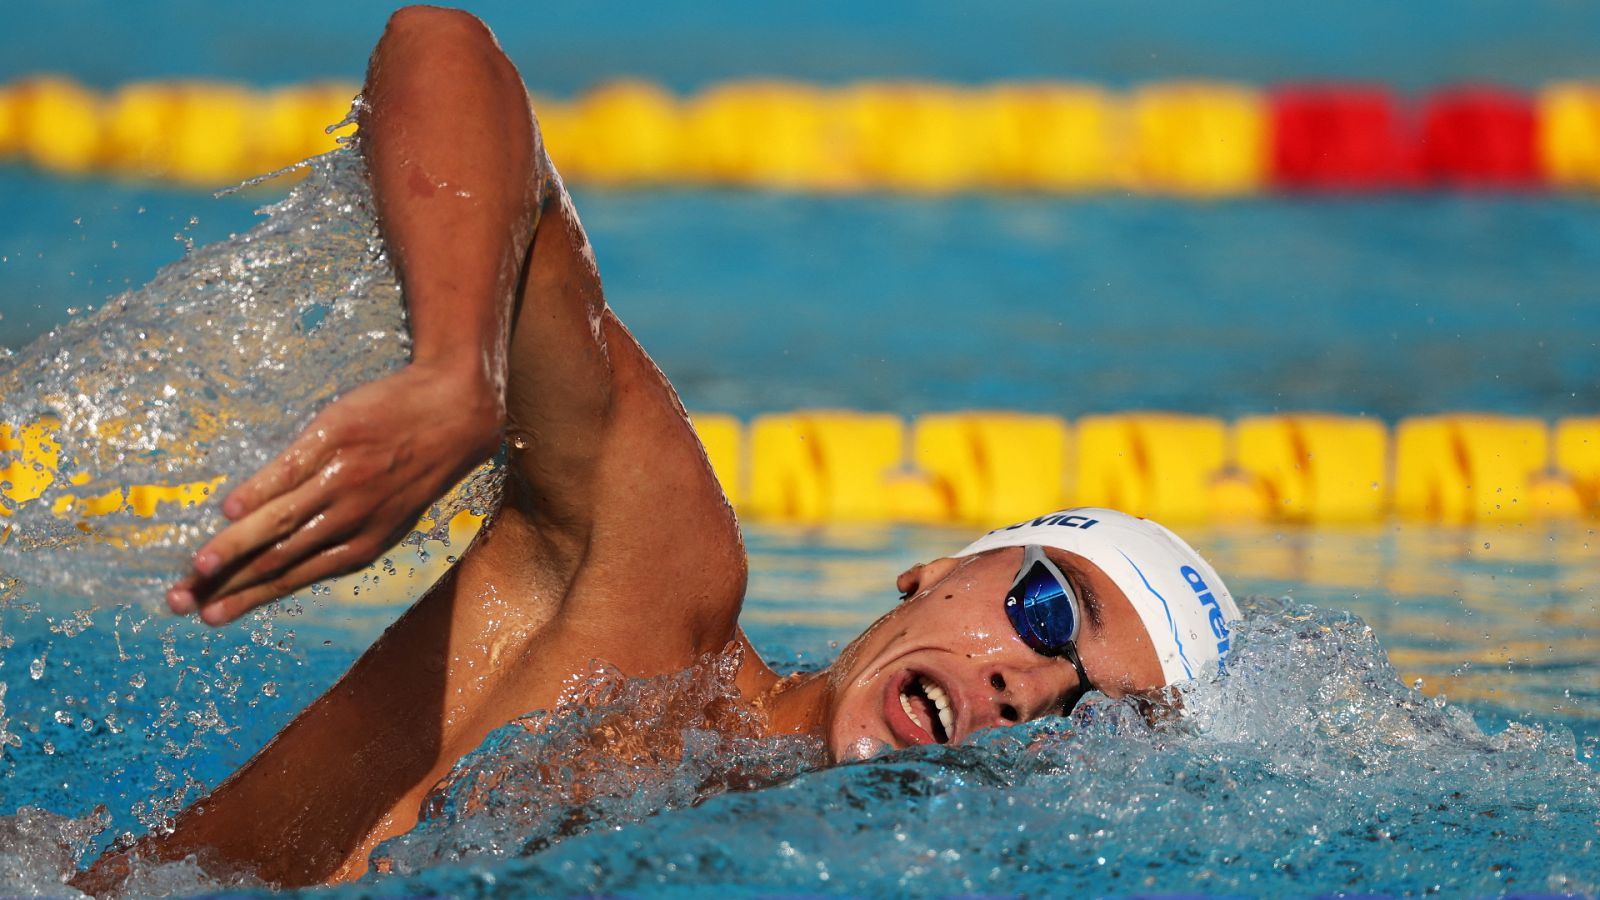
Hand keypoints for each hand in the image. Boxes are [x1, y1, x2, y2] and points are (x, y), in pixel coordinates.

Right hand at [168, 361, 502, 623]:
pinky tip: (230, 510)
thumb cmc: (415, 463)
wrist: (455, 408)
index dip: (247, 599)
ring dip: (236, 546)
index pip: (291, 578)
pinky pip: (290, 472)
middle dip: (226, 583)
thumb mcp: (391, 513)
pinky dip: (260, 492)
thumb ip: (345, 535)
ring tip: (199, 566)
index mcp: (363, 545)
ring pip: (281, 523)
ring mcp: (341, 481)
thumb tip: (291, 554)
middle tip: (179, 603)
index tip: (207, 617)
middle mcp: (350, 520)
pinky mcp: (333, 441)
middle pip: (277, 559)